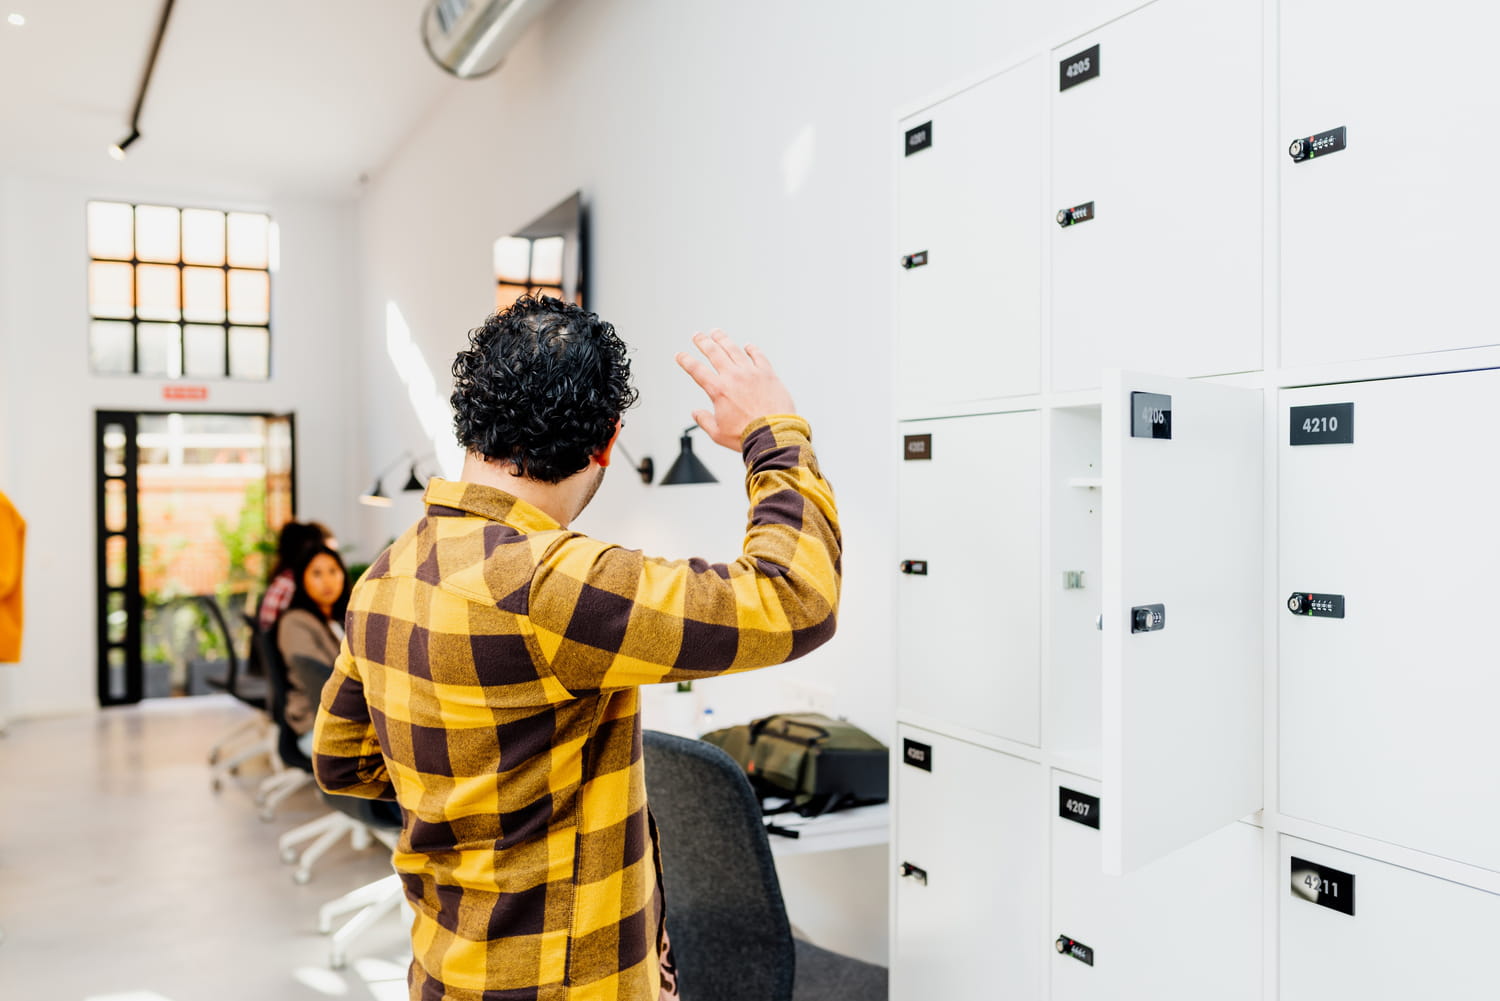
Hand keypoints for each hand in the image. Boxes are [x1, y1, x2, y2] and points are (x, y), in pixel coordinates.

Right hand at [675, 330, 796, 450]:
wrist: (773, 434)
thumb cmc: (746, 436)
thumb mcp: (718, 433)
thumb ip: (704, 421)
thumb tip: (696, 413)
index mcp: (718, 390)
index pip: (696, 370)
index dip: (686, 361)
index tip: (680, 355)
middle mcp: (733, 377)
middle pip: (714, 353)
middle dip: (703, 342)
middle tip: (697, 335)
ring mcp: (751, 373)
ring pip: (734, 349)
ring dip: (723, 339)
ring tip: (716, 332)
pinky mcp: (768, 374)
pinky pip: (758, 356)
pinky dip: (751, 349)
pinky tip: (748, 346)